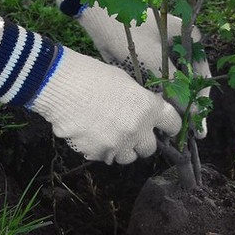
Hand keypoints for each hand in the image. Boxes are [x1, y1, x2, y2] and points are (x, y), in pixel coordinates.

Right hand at [29, 47, 181, 164]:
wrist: (61, 85)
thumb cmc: (94, 76)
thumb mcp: (127, 83)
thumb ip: (141, 103)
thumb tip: (145, 114)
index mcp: (149, 108)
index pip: (173, 125)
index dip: (170, 127)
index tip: (166, 129)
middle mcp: (138, 130)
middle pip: (150, 148)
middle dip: (143, 141)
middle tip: (132, 132)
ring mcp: (117, 144)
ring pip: (128, 157)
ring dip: (122, 148)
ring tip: (110, 134)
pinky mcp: (97, 153)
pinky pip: (104, 157)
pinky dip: (100, 149)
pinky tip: (91, 134)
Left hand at [77, 5, 211, 137]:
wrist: (100, 11)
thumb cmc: (130, 31)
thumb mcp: (154, 61)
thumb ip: (175, 87)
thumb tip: (193, 114)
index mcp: (190, 40)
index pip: (201, 77)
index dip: (200, 102)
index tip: (199, 125)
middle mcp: (183, 45)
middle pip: (190, 80)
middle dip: (188, 105)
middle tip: (189, 130)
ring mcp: (166, 49)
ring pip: (175, 81)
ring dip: (173, 101)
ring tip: (172, 125)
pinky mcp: (150, 55)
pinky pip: (161, 78)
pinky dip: (160, 93)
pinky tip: (157, 110)